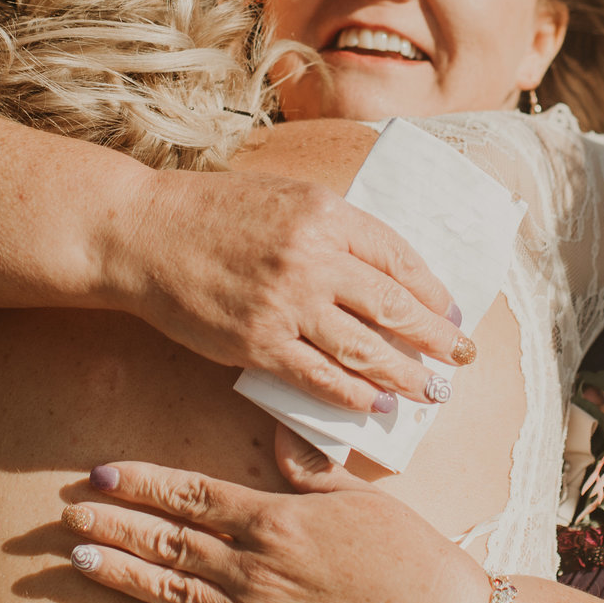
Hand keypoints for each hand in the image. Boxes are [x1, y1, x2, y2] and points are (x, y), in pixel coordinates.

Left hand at [60, 430, 492, 602]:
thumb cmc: (410, 559)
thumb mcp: (362, 499)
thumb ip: (310, 473)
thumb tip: (273, 440)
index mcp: (278, 521)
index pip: (192, 496)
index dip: (143, 484)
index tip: (101, 474)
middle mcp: (256, 570)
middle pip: (168, 541)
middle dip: (113, 525)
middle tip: (66, 516)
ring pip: (170, 592)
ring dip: (120, 574)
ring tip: (76, 560)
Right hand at [108, 167, 473, 411]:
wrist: (141, 232)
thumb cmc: (211, 211)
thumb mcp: (284, 197)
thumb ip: (333, 228)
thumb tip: (383, 270)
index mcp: (326, 214)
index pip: (399, 259)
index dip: (433, 292)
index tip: (453, 314)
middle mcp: (313, 258)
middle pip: (393, 308)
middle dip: (436, 340)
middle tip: (462, 360)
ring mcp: (285, 303)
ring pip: (364, 350)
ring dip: (405, 377)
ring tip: (430, 393)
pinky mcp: (256, 343)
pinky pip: (319, 378)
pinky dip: (353, 396)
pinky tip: (374, 405)